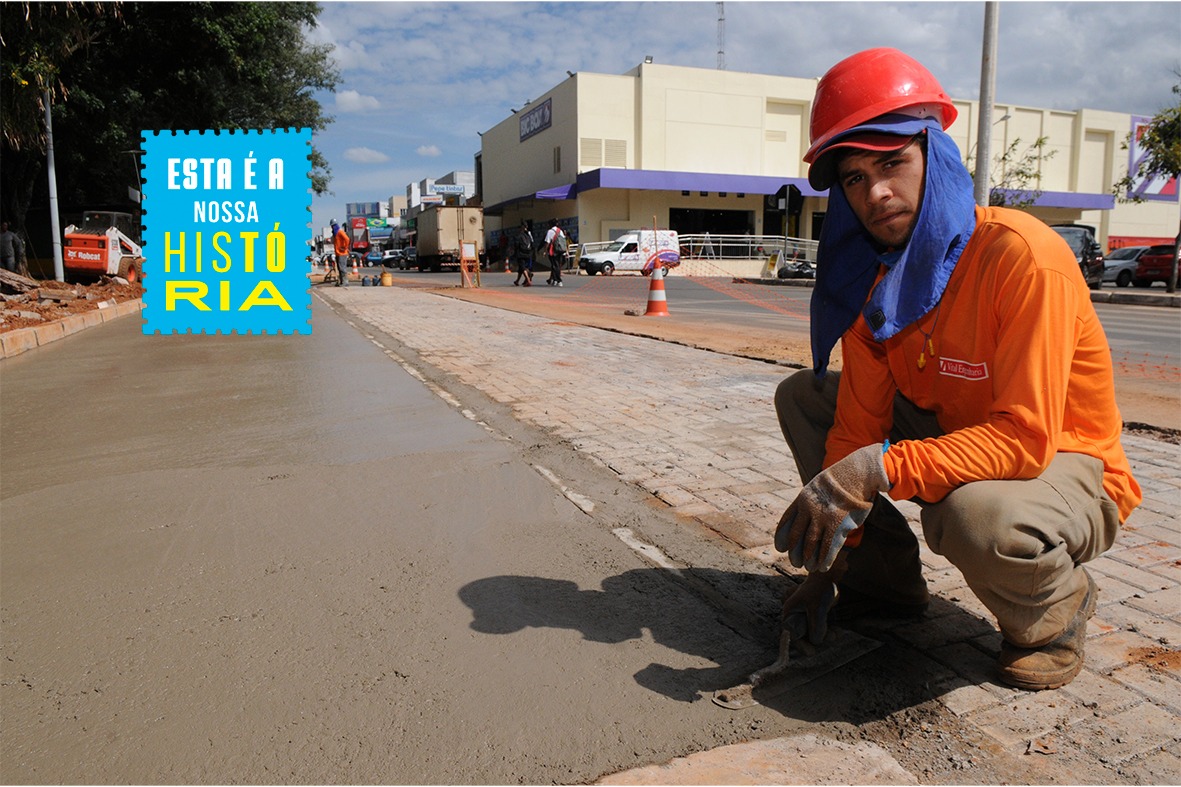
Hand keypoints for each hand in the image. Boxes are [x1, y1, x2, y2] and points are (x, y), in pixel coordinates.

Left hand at [775, 443, 888, 571]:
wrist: (856, 473)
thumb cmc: (840, 479)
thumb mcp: (817, 486)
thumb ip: (809, 500)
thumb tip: (805, 514)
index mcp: (802, 499)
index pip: (786, 521)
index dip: (782, 537)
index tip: (780, 547)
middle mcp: (809, 510)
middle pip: (796, 536)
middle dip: (794, 551)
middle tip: (794, 562)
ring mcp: (822, 518)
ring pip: (811, 544)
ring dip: (808, 558)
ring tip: (807, 567)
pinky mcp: (837, 525)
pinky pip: (828, 547)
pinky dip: (824, 559)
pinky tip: (822, 567)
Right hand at [781, 552, 847, 644]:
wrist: (831, 575)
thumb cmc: (820, 588)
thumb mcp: (817, 608)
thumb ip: (816, 626)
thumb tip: (817, 641)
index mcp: (790, 611)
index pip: (792, 633)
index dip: (801, 645)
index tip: (812, 653)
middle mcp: (797, 614)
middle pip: (805, 635)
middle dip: (818, 639)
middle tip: (831, 638)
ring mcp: (808, 615)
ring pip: (815, 632)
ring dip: (826, 635)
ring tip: (836, 634)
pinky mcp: (817, 614)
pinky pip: (821, 628)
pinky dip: (829, 631)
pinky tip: (838, 630)